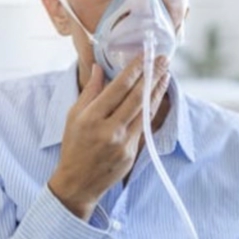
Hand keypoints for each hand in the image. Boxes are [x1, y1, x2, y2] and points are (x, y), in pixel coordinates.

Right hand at [48, 55, 170, 220]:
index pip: (119, 88)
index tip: (144, 55)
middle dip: (152, 75)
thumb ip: (89, 91)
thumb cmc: (73, 146)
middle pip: (137, 97)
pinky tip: (158, 95)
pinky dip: (153, 108)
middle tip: (162, 59)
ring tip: (165, 73)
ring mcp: (123, 142)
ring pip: (145, 110)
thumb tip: (98, 67)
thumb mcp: (73, 116)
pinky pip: (145, 125)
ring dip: (157, 89)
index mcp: (92, 118)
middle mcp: (109, 130)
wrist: (78, 183)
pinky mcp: (132, 152)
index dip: (134, 69)